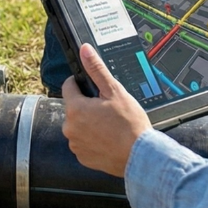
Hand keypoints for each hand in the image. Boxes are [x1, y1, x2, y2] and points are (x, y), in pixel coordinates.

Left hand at [62, 44, 151, 177]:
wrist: (139, 156)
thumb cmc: (129, 124)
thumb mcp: (114, 91)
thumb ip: (96, 70)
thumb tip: (85, 51)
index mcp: (75, 109)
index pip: (68, 86)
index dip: (80, 83)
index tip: (93, 87)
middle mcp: (70, 128)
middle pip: (74, 107)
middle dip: (88, 104)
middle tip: (108, 107)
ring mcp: (75, 144)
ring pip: (79, 125)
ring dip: (90, 122)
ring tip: (110, 124)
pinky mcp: (82, 157)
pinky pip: (84, 142)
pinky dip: (93, 138)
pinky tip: (108, 137)